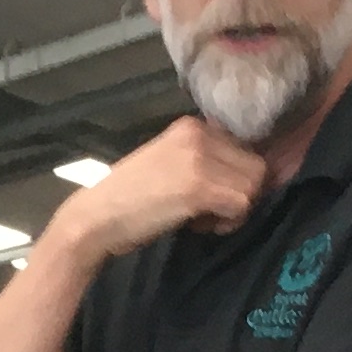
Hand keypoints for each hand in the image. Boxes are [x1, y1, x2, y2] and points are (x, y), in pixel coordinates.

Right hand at [47, 117, 267, 265]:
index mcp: (192, 126)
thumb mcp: (169, 165)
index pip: (244, 150)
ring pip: (253, 186)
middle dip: (240, 195)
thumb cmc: (129, 201)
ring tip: (202, 219)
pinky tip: (200, 225)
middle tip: (209, 212)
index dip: (235, 180)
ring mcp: (199, 157)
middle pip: (255, 166)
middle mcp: (199, 133)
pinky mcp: (199, 185)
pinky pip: (241, 204)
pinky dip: (228, 222)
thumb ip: (203, 162)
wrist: (96, 218)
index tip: (210, 198)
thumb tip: (246, 178)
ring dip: (235, 211)